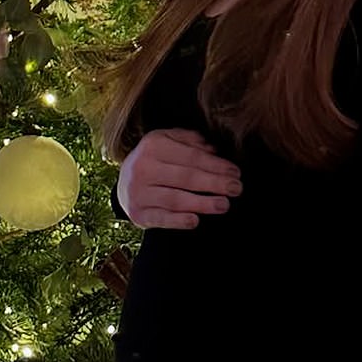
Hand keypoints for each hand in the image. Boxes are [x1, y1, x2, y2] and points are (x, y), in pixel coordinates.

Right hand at [117, 127, 242, 228]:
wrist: (125, 184)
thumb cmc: (156, 161)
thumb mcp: (168, 141)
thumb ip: (190, 140)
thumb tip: (212, 149)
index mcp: (153, 145)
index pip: (191, 156)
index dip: (216, 165)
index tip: (235, 172)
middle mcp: (142, 168)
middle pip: (186, 177)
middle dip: (214, 183)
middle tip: (236, 188)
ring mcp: (138, 192)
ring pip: (175, 199)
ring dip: (202, 203)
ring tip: (224, 205)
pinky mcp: (138, 214)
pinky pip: (160, 218)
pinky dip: (178, 221)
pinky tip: (195, 221)